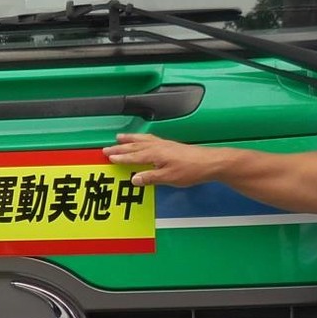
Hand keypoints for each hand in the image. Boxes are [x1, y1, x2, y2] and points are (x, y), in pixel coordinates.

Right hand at [102, 133, 225, 187]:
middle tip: (107, 148)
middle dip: (120, 147)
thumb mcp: (168, 178)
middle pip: (135, 146)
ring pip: (142, 140)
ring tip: (120, 138)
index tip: (109, 157)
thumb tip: (134, 179)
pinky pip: (151, 139)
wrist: (209, 162)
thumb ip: (150, 178)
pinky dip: (142, 138)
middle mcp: (158, 147)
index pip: (133, 156)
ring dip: (130, 139)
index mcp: (154, 154)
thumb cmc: (191, 170)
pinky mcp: (171, 146)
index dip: (120, 158)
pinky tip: (143, 140)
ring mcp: (165, 145)